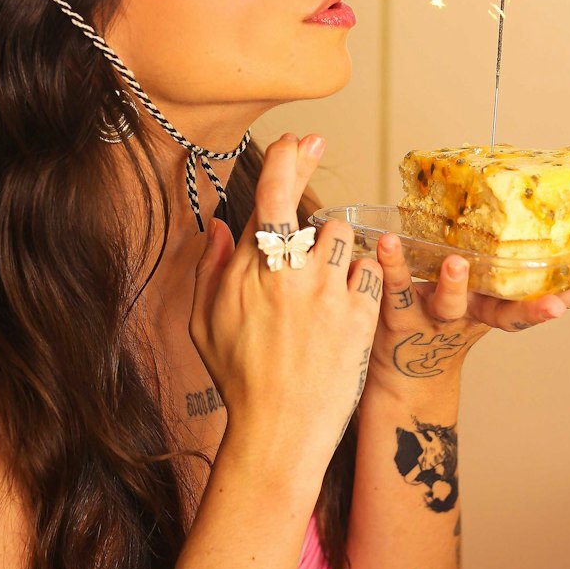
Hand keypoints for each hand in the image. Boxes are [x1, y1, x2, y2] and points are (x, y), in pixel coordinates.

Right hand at [190, 134, 381, 467]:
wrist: (280, 429)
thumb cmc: (238, 380)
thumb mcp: (202, 323)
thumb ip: (208, 267)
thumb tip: (220, 225)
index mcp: (248, 269)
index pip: (271, 193)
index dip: (289, 158)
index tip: (301, 139)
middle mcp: (289, 271)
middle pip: (311, 210)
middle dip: (312, 206)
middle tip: (314, 182)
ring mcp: (327, 291)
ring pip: (342, 236)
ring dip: (334, 250)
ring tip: (321, 283)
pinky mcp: (359, 313)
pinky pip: (367, 271)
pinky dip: (358, 281)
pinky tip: (342, 306)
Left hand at [365, 236, 569, 388]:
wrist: (399, 372)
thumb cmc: (444, 318)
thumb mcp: (481, 293)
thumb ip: (508, 262)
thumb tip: (542, 211)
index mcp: (497, 309)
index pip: (550, 300)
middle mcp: (473, 316)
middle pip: (505, 313)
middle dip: (533, 310)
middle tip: (553, 305)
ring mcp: (436, 319)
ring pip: (448, 303)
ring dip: (453, 285)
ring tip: (456, 263)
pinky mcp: (397, 314)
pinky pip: (396, 288)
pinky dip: (391, 266)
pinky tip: (387, 244)